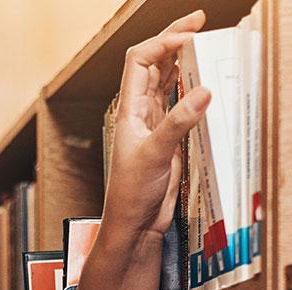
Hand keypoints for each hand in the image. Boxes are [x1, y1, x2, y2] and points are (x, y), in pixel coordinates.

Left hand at [103, 10, 210, 241]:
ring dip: (184, 61)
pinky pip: (181, 104)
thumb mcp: (154, 155)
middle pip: (154, 65)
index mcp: (128, 110)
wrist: (134, 222)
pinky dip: (193, 88)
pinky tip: (206, 80)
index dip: (161, 43)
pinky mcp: (169, 138)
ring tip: (205, 43)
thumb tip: (203, 91)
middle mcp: (140, 112)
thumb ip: (177, 123)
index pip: (138, 62)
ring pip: (168, 82)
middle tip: (198, 21)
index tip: (188, 37)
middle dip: (173, 39)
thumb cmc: (130, 193)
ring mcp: (155, 124)